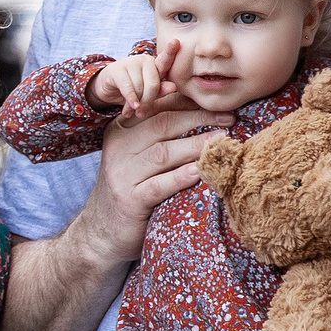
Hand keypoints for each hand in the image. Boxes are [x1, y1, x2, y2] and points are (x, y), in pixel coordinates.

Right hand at [69, 104, 219, 263]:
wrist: (103, 230)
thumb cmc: (131, 187)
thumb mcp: (137, 154)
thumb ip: (158, 133)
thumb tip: (200, 109)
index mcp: (120, 130)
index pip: (157, 108)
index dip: (187, 101)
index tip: (214, 101)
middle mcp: (118, 148)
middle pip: (162, 124)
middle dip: (198, 118)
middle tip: (228, 118)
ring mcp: (121, 174)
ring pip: (163, 152)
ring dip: (196, 145)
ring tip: (221, 141)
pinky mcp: (129, 200)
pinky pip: (158, 185)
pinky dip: (181, 177)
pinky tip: (200, 171)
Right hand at [92, 41, 193, 117]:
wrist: (107, 88)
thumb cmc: (132, 90)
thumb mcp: (147, 93)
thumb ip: (160, 91)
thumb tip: (173, 87)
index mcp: (156, 65)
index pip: (165, 60)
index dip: (170, 51)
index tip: (176, 41)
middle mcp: (144, 60)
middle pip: (153, 84)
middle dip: (148, 101)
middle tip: (141, 112)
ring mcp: (130, 62)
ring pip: (139, 88)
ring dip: (135, 104)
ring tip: (130, 110)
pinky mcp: (117, 69)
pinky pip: (128, 88)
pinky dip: (130, 100)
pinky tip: (130, 108)